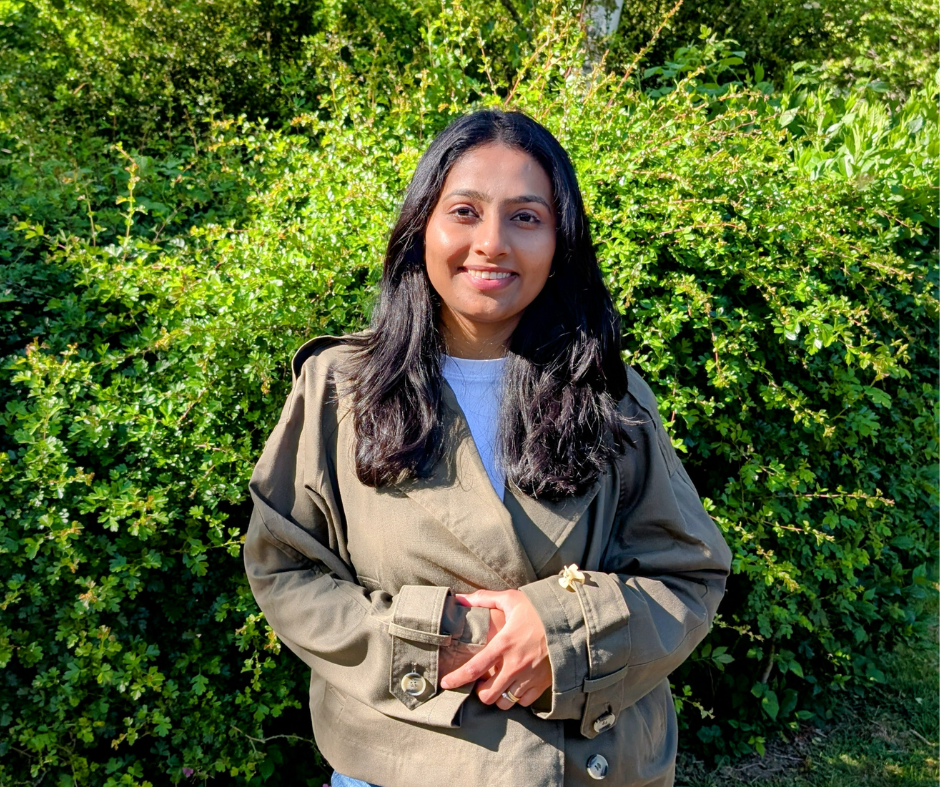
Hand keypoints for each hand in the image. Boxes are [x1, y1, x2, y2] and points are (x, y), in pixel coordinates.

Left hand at [439, 589, 550, 709]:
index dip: (457, 679)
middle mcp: (515, 665)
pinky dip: (517, 697)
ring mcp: (530, 677)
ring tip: (499, 685)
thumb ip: (484, 599)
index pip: (474, 668)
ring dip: (498, 697)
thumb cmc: (538, 610)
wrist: (571, 622)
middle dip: (480, 692)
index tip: (445, 683)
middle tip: (482, 681)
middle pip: (487, 695)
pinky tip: (516, 685)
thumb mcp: (511, 599)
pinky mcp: (543, 684)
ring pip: (505, 702)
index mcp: (504, 644)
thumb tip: (461, 598)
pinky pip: (523, 702)